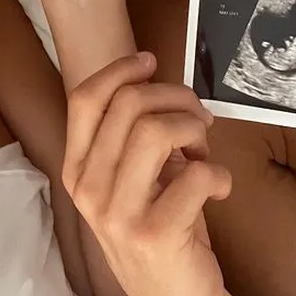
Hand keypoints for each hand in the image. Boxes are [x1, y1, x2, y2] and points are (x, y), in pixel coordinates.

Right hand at [63, 53, 231, 295]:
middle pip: (128, 104)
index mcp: (77, 167)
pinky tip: (217, 186)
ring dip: (194, 129)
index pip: (85, 98)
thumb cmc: (154, 226)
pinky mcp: (155, 233)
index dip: (119, 70)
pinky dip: (218, 173)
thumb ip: (127, 135)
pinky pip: (197, 175)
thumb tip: (153, 81)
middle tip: (197, 115)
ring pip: (157, 130)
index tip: (149, 62)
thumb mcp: (126, 178)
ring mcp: (117, 212)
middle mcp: (88, 187)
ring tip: (204, 149)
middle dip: (175, 97)